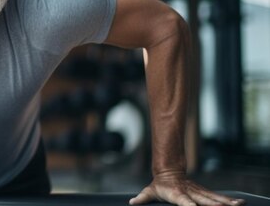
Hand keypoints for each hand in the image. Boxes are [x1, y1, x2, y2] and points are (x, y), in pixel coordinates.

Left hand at [129, 171, 245, 205]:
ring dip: (227, 202)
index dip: (189, 205)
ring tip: (239, 205)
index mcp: (177, 194)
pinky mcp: (204, 192)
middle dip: (216, 205)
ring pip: (214, 198)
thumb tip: (131, 202)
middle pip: (204, 200)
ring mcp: (198, 192)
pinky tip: (240, 202)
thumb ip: (142, 198)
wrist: (169, 170)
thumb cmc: (159, 185)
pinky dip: (229, 200)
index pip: (184, 201)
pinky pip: (217, 197)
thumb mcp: (149, 191)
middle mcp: (190, 193)